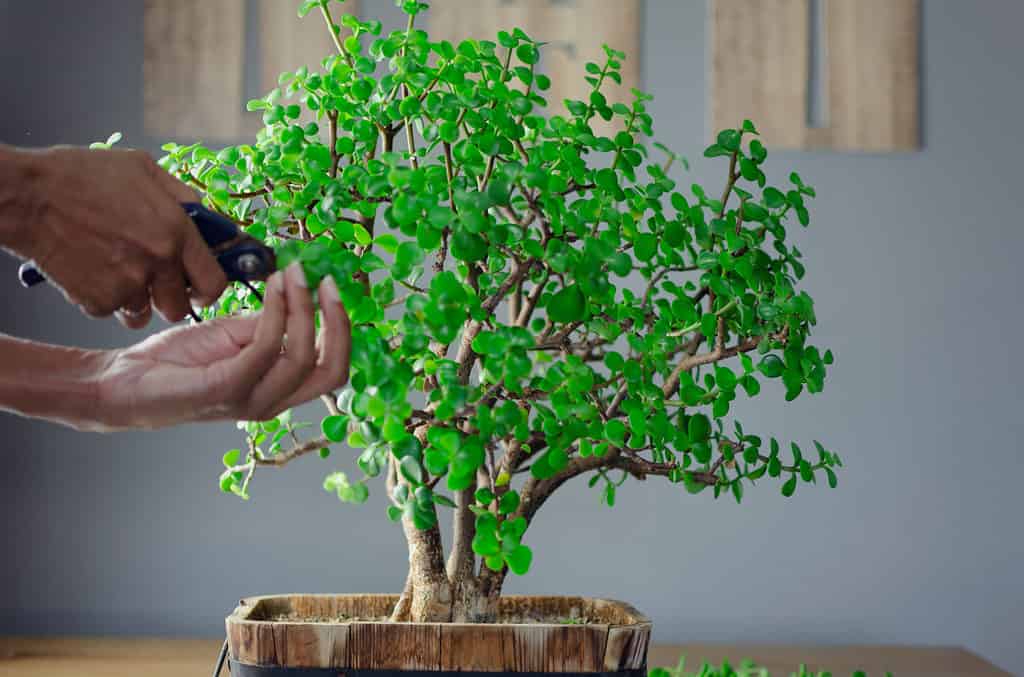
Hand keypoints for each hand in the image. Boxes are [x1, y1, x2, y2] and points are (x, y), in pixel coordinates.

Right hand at [9, 146, 227, 326]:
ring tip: (116, 270)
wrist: (29, 196)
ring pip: (143, 314)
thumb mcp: (144, 169)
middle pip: (180, 308)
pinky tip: (92, 270)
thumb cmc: (82, 176)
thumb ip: (184, 198)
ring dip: (136, 299)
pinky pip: (111, 312)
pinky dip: (104, 298)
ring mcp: (126, 285)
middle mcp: (157, 263)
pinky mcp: (96, 301)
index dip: (208, 288)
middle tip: (155, 280)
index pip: (214, 283)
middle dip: (170, 298)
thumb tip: (209, 221)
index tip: (199, 287)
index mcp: (176, 232)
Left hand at [92, 264, 349, 429]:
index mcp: (279, 390)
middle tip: (326, 282)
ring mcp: (252, 400)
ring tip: (292, 274)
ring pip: (303, 357)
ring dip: (303, 309)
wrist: (124, 381)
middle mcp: (273, 402)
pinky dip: (275, 312)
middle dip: (337, 324)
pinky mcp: (227, 389)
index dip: (341, 328)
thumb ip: (267, 325)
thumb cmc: (176, 361)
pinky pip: (267, 347)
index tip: (329, 285)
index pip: (332, 367)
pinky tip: (271, 287)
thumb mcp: (231, 335)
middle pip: (332, 372)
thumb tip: (294, 298)